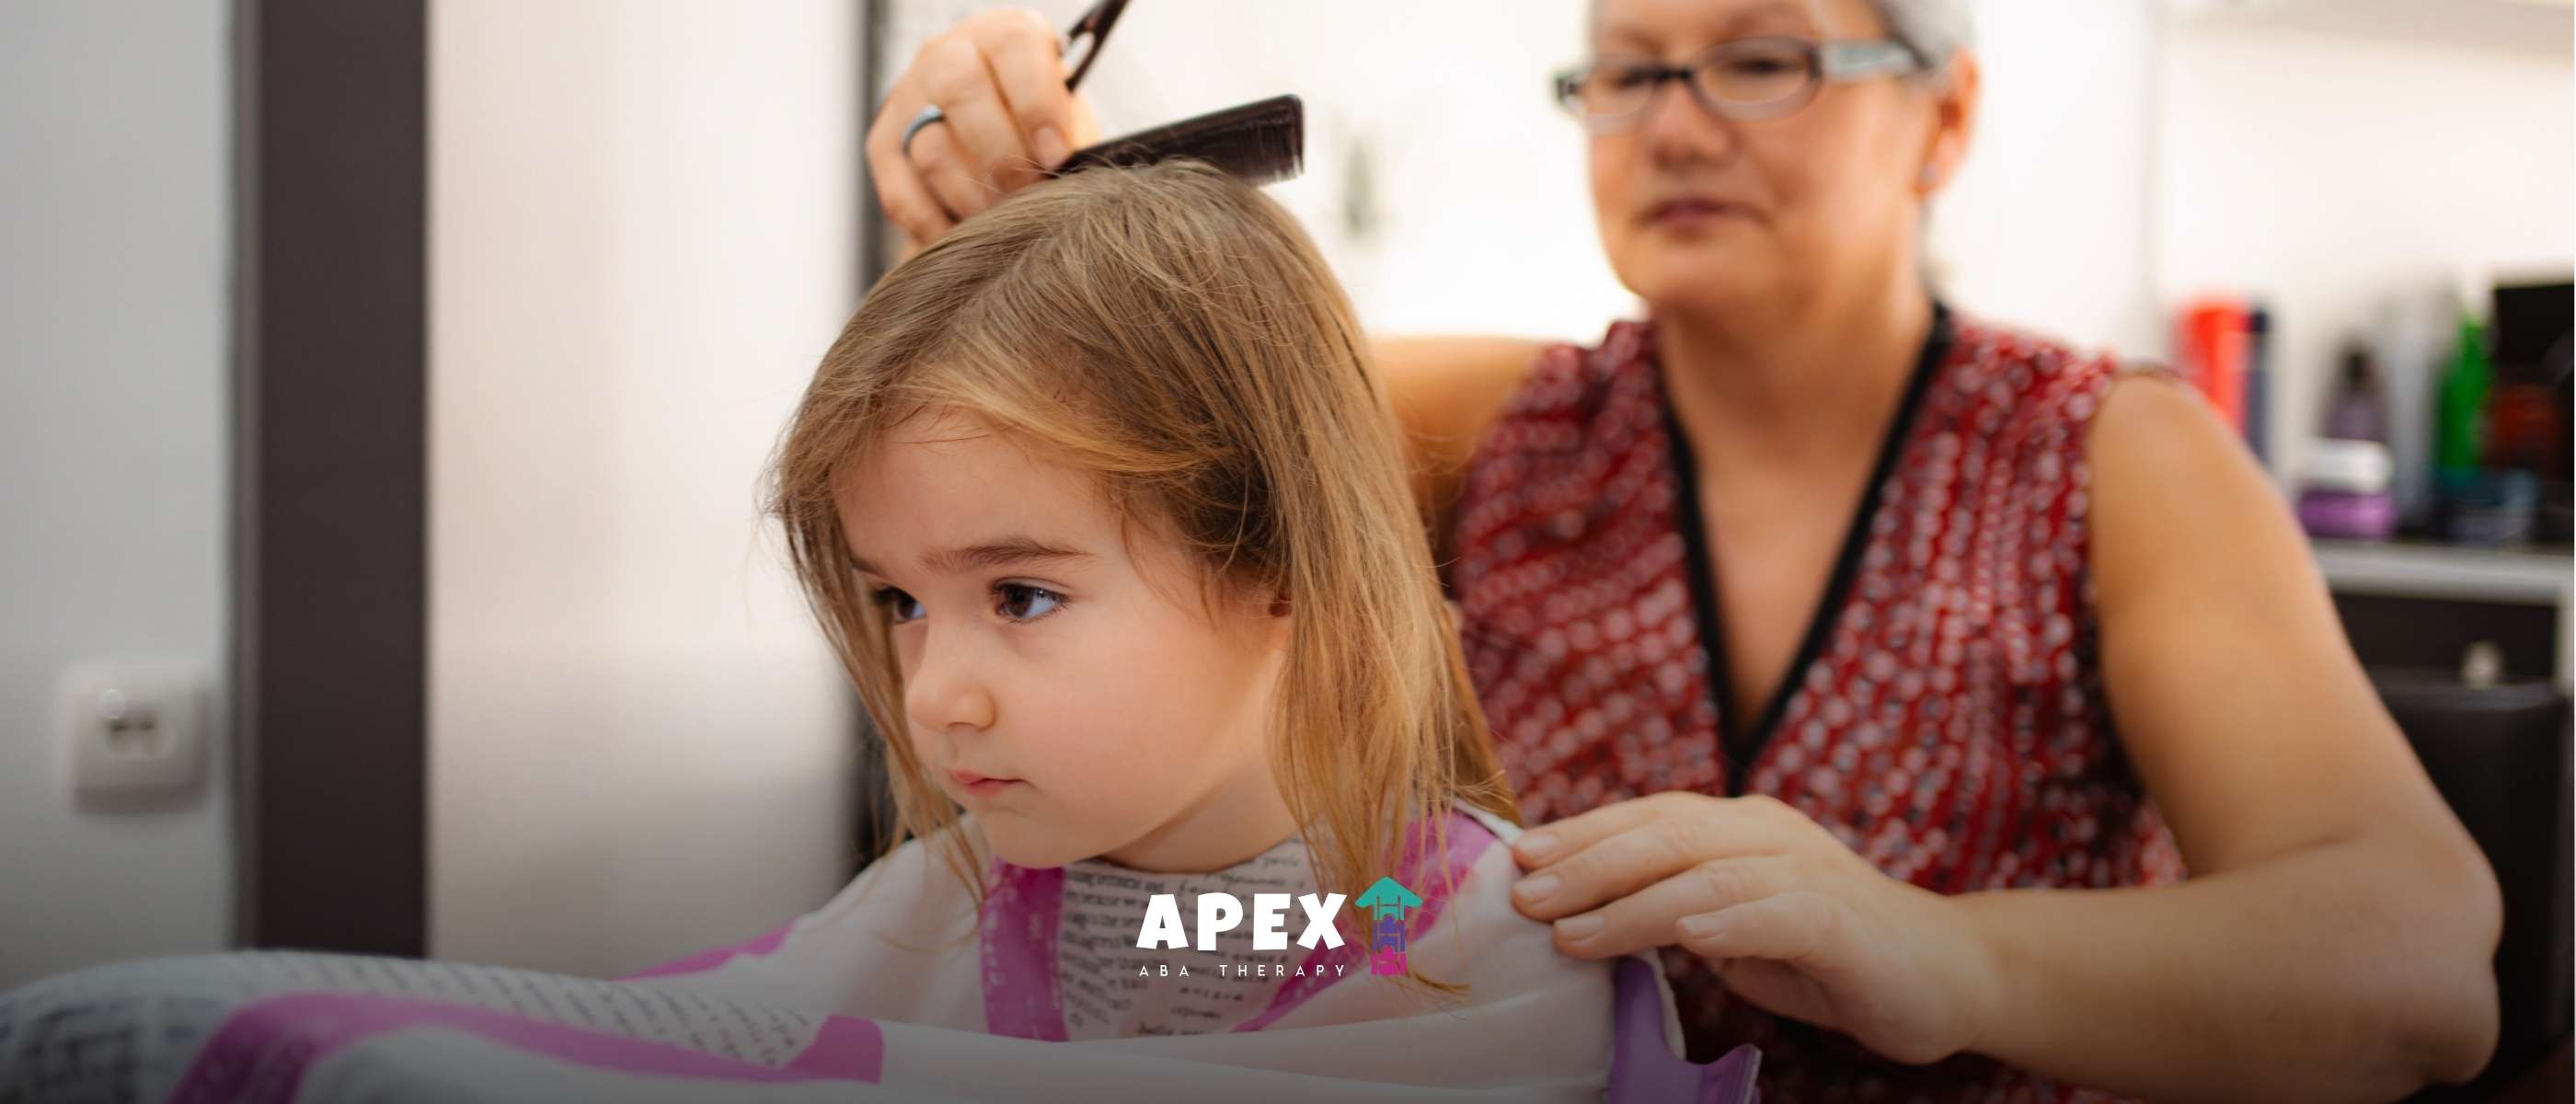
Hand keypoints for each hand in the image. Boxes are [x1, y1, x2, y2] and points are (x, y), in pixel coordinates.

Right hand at [866, 7, 1103, 246]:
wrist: (1002, 142)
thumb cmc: (1046, 133)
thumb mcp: (1068, 122)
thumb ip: (1068, 138)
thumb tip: (1070, 172)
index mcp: (1003, 36)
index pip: (1012, 45)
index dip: (1036, 103)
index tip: (1056, 156)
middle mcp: (948, 54)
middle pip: (960, 91)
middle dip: (1002, 157)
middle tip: (1029, 197)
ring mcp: (908, 98)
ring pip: (931, 149)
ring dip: (972, 198)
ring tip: (1003, 223)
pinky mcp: (883, 146)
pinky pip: (900, 194)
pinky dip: (935, 226)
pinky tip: (965, 238)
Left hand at [1509, 791, 1999, 1065]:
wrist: (1948, 972)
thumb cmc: (1827, 951)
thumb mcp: (1735, 925)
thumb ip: (1675, 911)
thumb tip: (1583, 917)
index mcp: (1739, 826)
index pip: (1649, 817)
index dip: (1582, 833)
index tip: (1518, 857)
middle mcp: (1769, 833)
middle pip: (1665, 834)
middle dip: (1587, 865)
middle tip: (1525, 897)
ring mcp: (1809, 871)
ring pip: (1707, 875)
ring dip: (1633, 904)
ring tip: (1573, 934)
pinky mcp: (1843, 919)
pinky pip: (1779, 913)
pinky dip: (1729, 924)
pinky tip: (1686, 939)